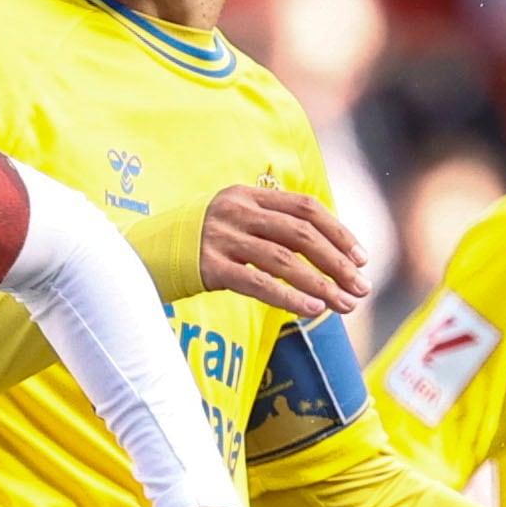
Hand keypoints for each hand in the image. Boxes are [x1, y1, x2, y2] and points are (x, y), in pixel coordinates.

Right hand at [196, 186, 367, 318]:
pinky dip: (290, 297)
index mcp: (248, 195)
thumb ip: (271, 226)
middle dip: (338, 263)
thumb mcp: (234, 221)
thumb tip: (327, 250)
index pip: (306, 207)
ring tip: (345, 305)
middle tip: (362, 288)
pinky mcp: (210, 266)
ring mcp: (222, 238)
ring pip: (284, 261)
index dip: (339, 232)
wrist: (143, 253)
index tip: (362, 258)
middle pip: (301, 234)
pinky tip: (313, 310)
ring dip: (322, 285)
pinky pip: (258, 283)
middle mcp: (237, 211)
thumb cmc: (199, 242)